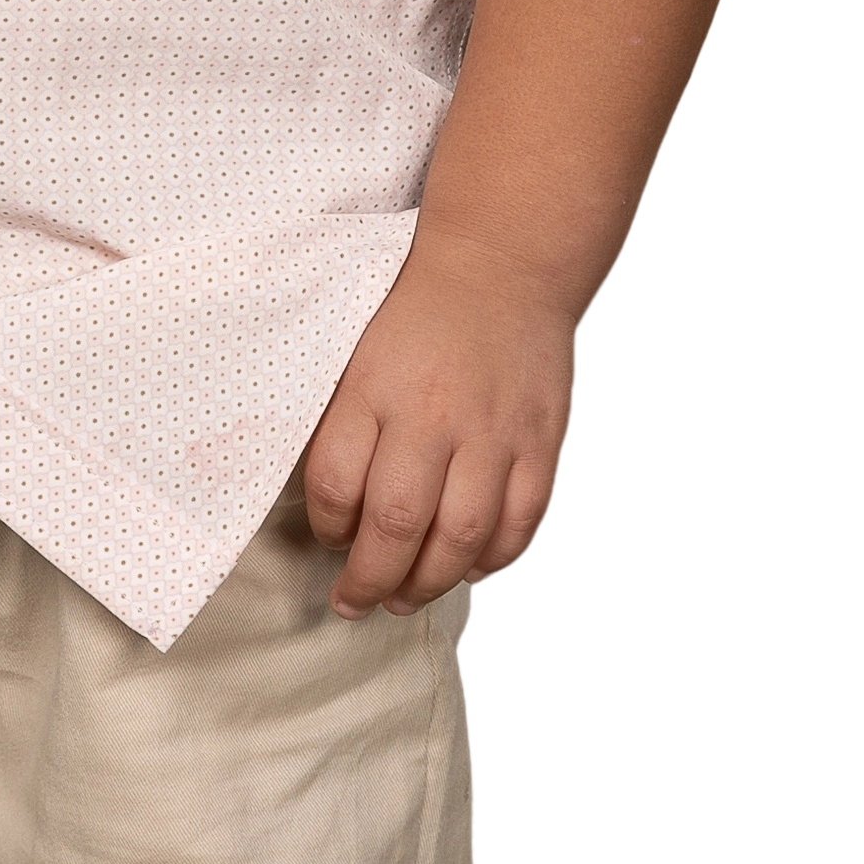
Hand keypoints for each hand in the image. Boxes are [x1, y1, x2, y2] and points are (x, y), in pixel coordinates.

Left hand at [300, 228, 581, 617]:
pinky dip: (492, 559)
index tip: (327, 537)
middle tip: (354, 601)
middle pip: (397, 523)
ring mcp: (494, 432)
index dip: (325, 527)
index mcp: (376, 386)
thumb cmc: (419, 310)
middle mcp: (434, 413)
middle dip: (370, 579)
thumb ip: (340, 417)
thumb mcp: (358, 348)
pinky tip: (466, 568)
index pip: (336, 482)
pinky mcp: (541, 441)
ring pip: (460, 536)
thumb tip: (322, 498)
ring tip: (403, 600)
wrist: (504, 262)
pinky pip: (520, 523)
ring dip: (428, 584)